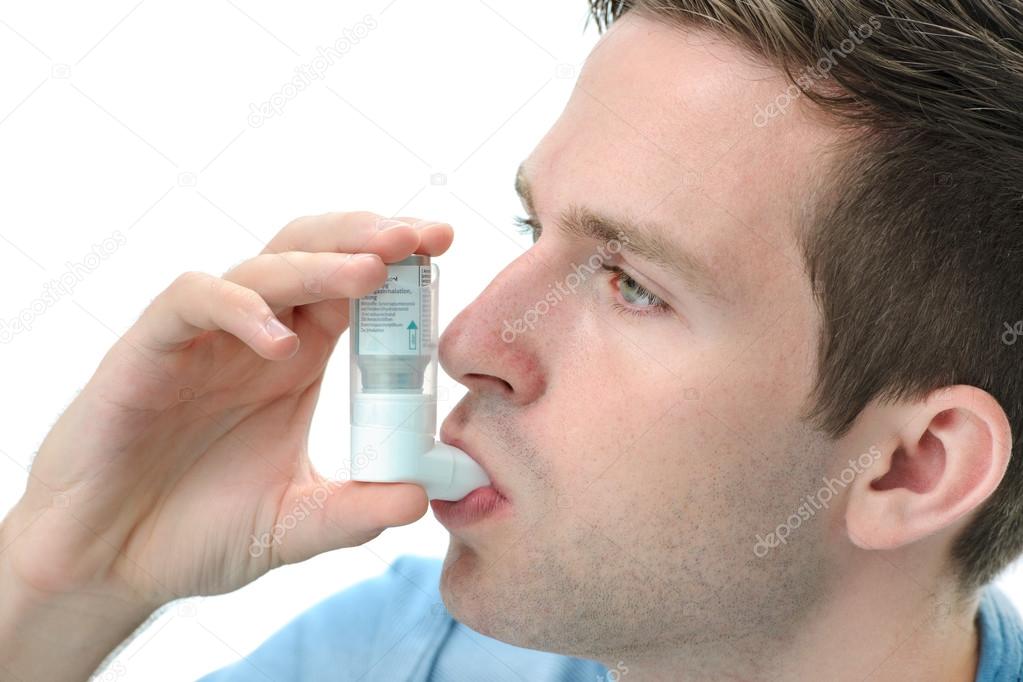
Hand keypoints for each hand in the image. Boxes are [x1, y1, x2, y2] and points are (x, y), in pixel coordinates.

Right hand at [1, 212, 451, 610]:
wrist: (109, 562)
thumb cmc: (197, 533)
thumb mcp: (294, 525)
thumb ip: (355, 512)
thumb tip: (424, 497)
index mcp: (300, 360)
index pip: (356, 290)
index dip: (399, 265)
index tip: (443, 248)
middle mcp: (258, 337)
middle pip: (315, 253)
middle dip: (369, 237)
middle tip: (422, 236)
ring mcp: (205, 339)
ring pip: (263, 266)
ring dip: (321, 264)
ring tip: (372, 273)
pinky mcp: (151, 350)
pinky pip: (193, 302)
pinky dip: (239, 309)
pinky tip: (280, 343)